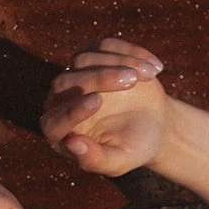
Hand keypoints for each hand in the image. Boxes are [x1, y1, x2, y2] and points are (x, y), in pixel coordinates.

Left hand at [39, 38, 168, 176]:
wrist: (153, 125)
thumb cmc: (134, 148)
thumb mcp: (118, 161)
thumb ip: (95, 160)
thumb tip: (72, 144)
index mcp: (59, 132)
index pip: (54, 121)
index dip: (72, 110)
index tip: (97, 101)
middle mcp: (60, 101)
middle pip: (66, 82)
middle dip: (100, 78)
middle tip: (131, 81)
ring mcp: (75, 75)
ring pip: (85, 59)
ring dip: (119, 63)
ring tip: (150, 76)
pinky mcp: (93, 56)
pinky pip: (104, 46)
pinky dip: (131, 53)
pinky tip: (154, 69)